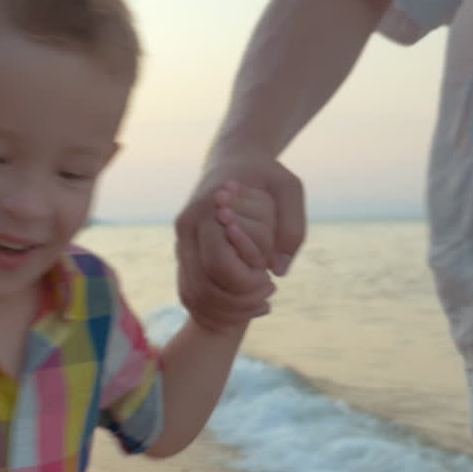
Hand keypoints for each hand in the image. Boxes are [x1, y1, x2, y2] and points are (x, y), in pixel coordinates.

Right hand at [175, 152, 304, 331]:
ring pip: (193, 296)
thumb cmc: (264, 174)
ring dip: (226, 312)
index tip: (272, 281)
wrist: (232, 160)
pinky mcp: (183, 255)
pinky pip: (189, 294)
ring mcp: (180, 244)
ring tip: (260, 306)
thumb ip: (292, 226)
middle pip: (203, 288)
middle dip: (239, 303)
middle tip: (269, 296)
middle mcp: (186, 230)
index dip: (246, 283)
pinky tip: (243, 310)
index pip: (219, 265)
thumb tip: (279, 271)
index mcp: (205, 212)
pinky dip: (213, 311)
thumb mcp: (289, 188)